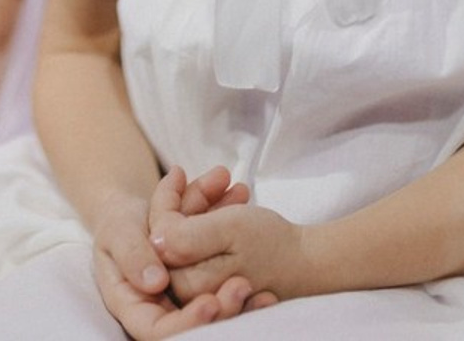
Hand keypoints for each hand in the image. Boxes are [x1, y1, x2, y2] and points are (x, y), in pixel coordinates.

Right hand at [91, 188, 262, 339]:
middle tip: (244, 285)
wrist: (137, 209)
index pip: (160, 332)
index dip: (189, 323)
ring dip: (240, 282)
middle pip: (197, 322)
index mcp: (137, 307)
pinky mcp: (208, 280)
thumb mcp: (119, 233)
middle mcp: (166, 308)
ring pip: (218, 299)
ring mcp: (189, 296)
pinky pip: (227, 276)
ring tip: (254, 262)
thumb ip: (132, 254)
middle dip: (225, 307)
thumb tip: (155, 282)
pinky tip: (251, 226)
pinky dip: (240, 251)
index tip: (211, 304)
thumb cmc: (119, 224)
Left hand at [151, 172, 297, 304]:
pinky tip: (233, 195)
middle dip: (191, 197)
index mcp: (189, 284)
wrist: (309, 261)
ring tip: (230, 180)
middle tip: (215, 174)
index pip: (160, 236)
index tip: (179, 171)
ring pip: (190, 232)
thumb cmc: (272, 245)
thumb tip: (155, 241)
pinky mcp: (216, 276)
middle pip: (174, 232)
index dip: (166, 200)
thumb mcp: (229, 232)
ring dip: (206, 201)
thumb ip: (188, 239)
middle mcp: (192, 291)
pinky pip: (205, 239)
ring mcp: (204, 285)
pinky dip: (215, 214)